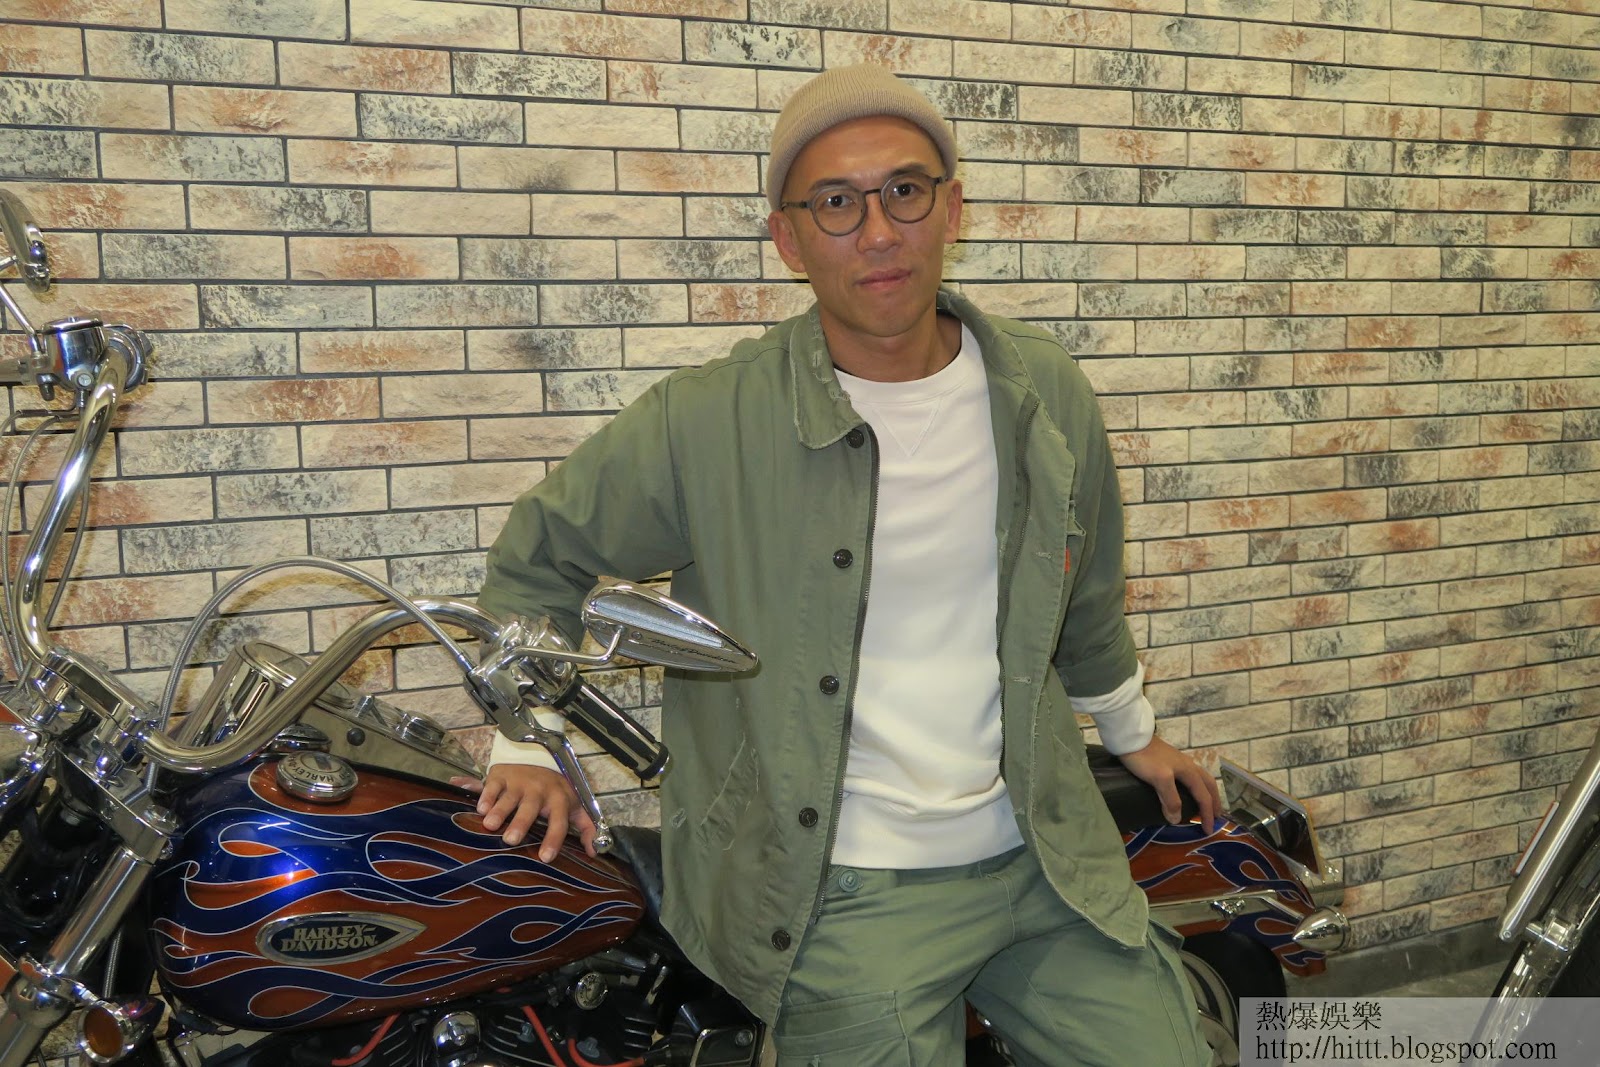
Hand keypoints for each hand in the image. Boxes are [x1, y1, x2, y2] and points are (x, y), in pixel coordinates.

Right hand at [450, 764, 597, 860]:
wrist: (539, 755)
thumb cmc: (557, 789)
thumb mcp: (576, 805)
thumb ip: (588, 828)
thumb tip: (595, 852)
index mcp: (559, 800)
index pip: (558, 822)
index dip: (553, 839)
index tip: (545, 858)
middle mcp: (539, 791)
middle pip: (530, 809)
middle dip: (521, 823)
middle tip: (511, 840)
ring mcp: (519, 782)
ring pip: (509, 798)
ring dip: (499, 810)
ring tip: (489, 825)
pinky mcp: (502, 775)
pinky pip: (493, 785)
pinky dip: (486, 795)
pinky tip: (480, 808)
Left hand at [1115, 737, 1221, 831]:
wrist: (1130, 737)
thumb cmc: (1145, 758)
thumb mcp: (1159, 779)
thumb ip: (1170, 798)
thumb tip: (1178, 820)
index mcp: (1189, 771)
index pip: (1204, 796)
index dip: (1207, 814)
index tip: (1208, 830)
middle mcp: (1189, 766)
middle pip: (1208, 785)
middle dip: (1214, 802)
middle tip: (1217, 817)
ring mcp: (1179, 762)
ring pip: (1200, 779)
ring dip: (1206, 793)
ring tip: (1206, 805)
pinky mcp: (1169, 761)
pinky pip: (1189, 777)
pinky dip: (1195, 787)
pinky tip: (1186, 790)